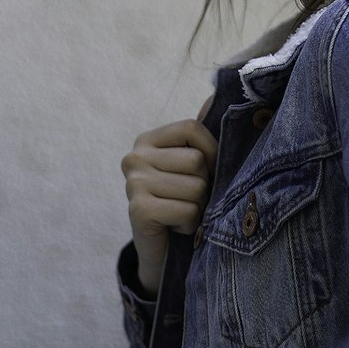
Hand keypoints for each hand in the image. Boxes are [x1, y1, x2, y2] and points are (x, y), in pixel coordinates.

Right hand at [121, 97, 216, 295]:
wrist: (161, 251)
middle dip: (204, 186)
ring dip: (197, 207)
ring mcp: (133, 183)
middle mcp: (134, 157)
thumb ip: (202, 136)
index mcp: (148, 140)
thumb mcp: (192, 167)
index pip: (192, 128)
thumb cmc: (182, 202)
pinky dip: (189, 224)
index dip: (212, 151)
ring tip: (181, 213)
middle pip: (197, 160)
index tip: (209, 172)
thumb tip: (215, 95)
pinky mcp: (137, 209)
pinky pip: (187, 210)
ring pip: (196, 187)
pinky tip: (175, 227)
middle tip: (188, 199)